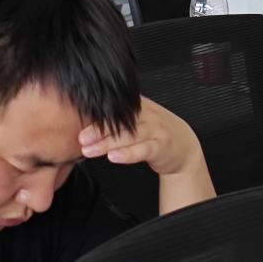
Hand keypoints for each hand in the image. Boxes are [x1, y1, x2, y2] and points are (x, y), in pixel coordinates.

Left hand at [79, 96, 208, 178]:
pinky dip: (128, 153)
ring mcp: (155, 129)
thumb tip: (87, 121)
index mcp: (139, 105)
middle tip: (81, 138)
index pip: (115, 108)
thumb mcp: (139, 119)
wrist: (184, 145)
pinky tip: (114, 157)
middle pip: (120, 121)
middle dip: (98, 130)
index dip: (97, 115)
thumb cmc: (155, 132)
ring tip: (89, 150)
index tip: (78, 121)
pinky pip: (143, 149)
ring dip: (107, 143)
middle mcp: (147, 114)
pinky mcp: (161, 146)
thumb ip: (119, 118)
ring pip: (129, 135)